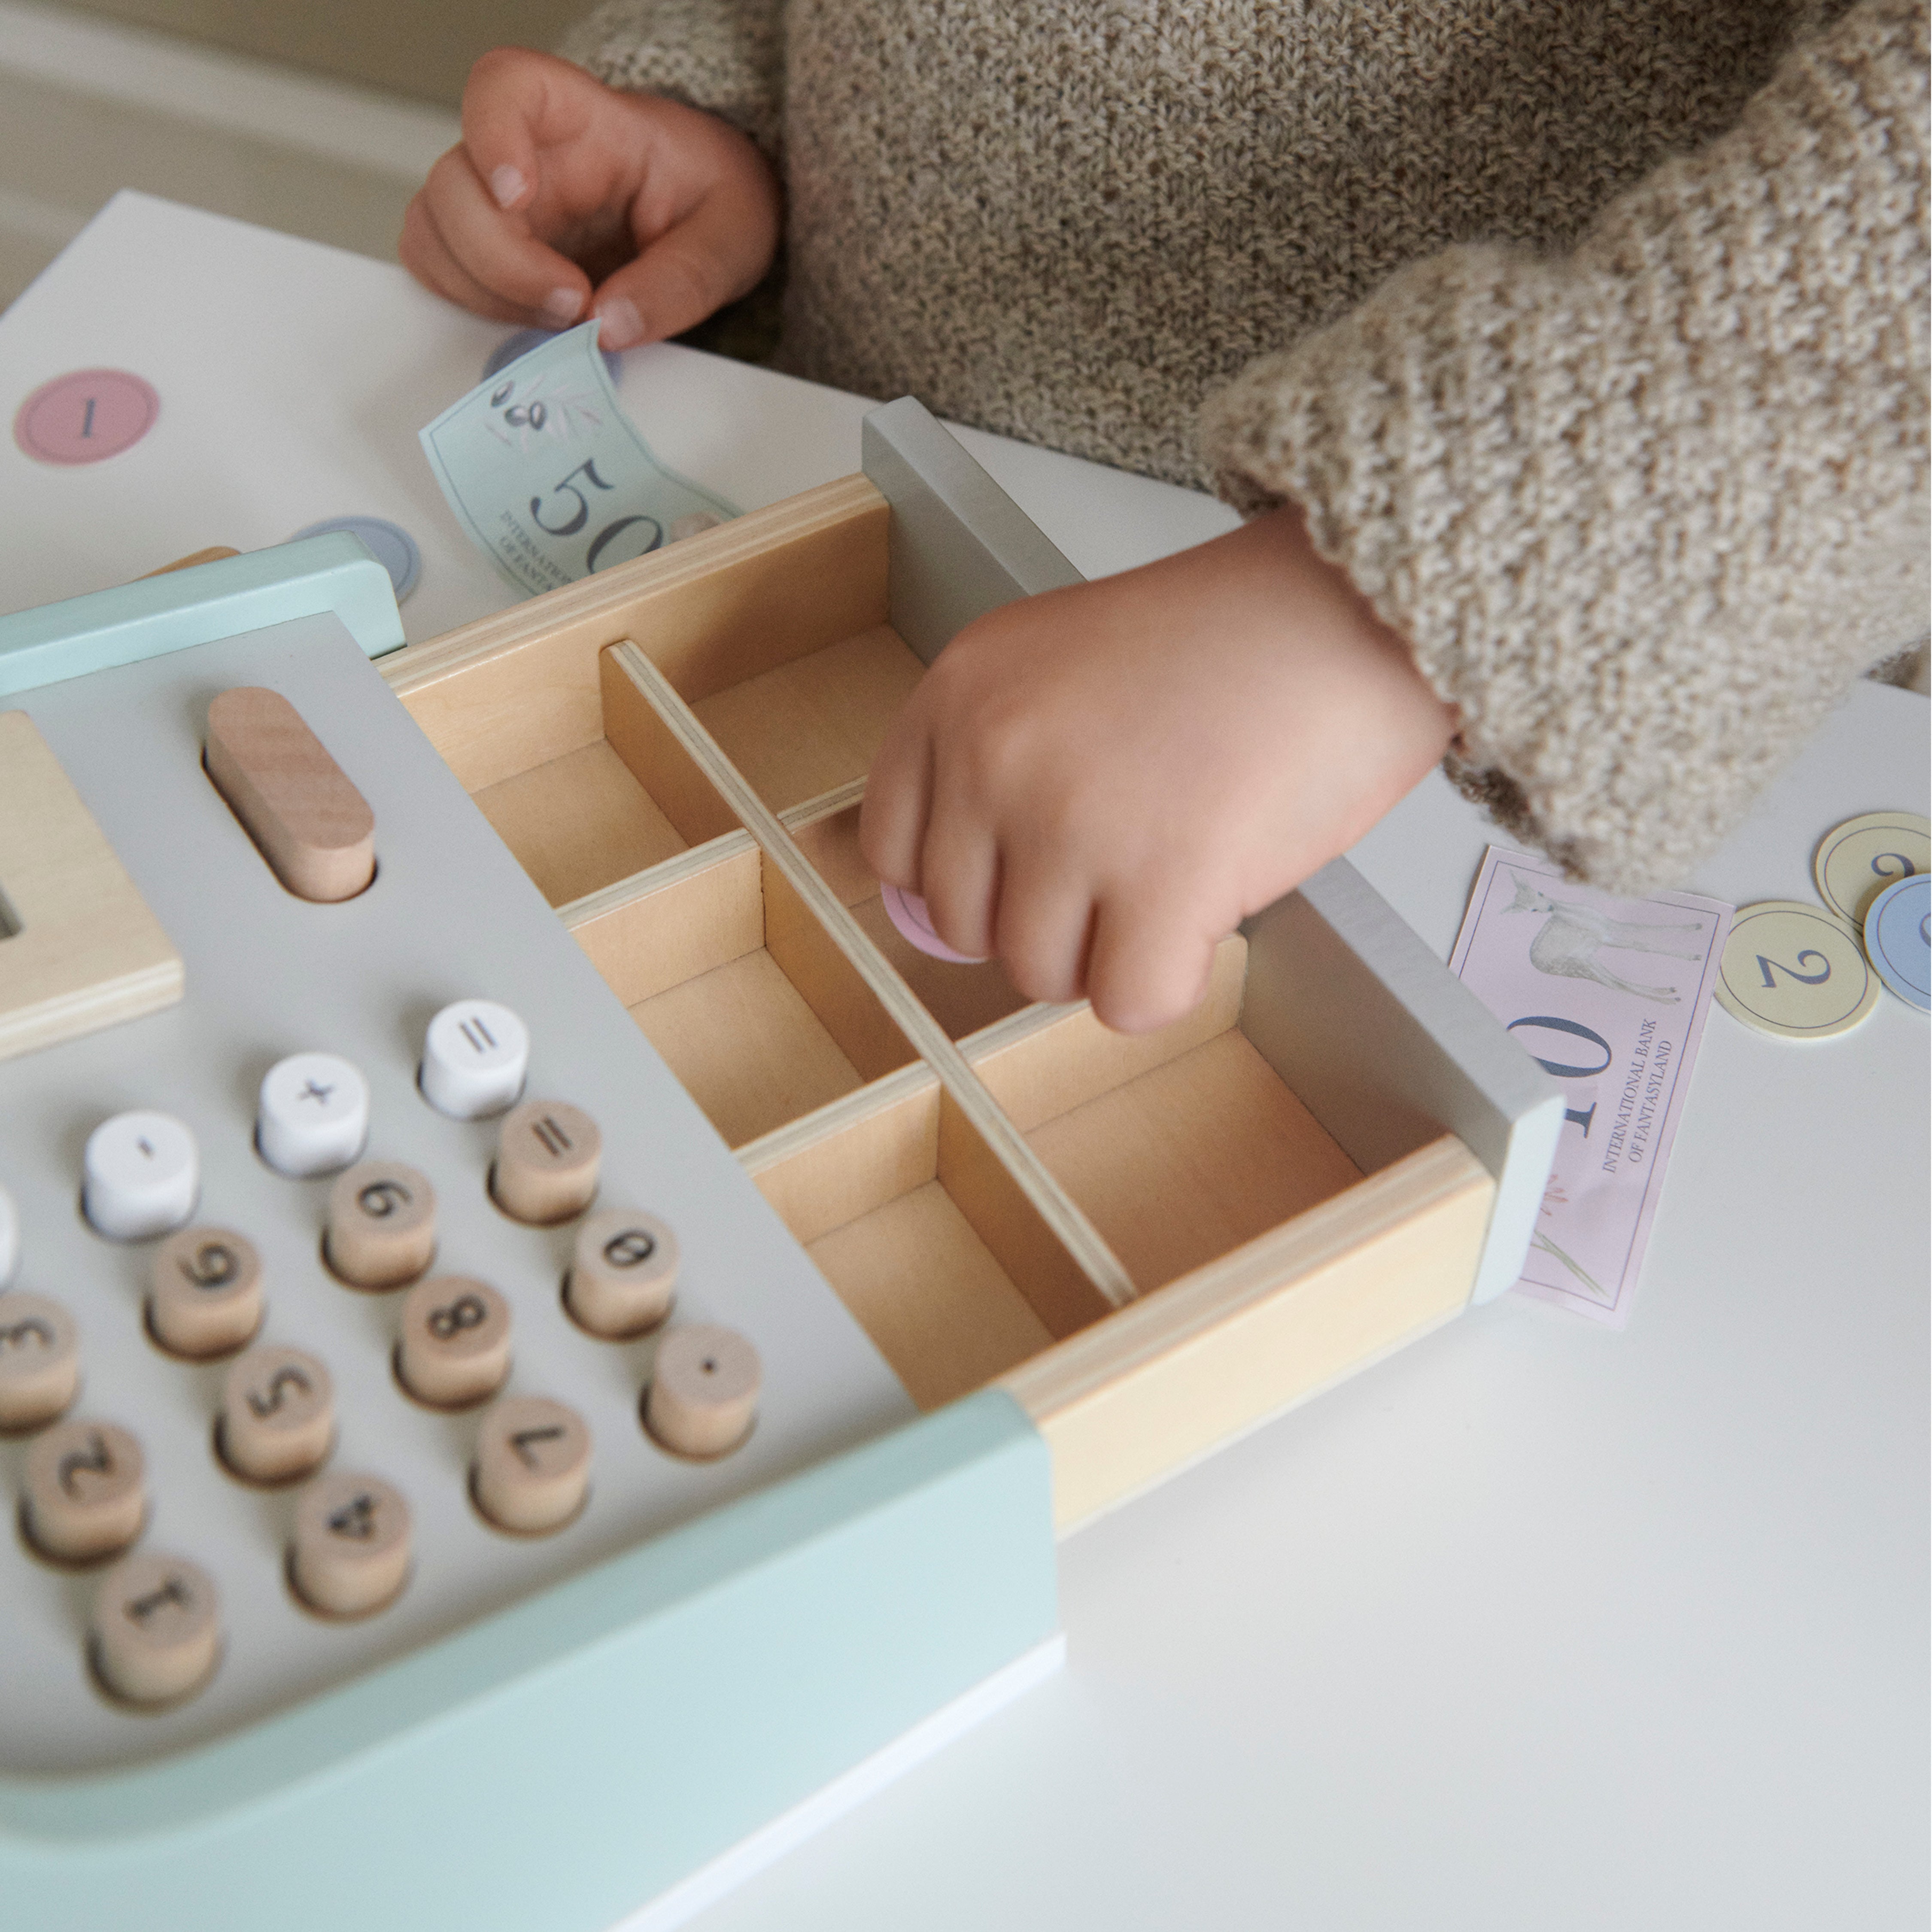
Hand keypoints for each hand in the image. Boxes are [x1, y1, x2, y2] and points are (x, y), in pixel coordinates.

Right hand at [400, 48, 780, 349]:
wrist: (709, 220)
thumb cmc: (713, 201)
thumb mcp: (732, 234)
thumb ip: (683, 278)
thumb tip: (607, 326)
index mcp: (585, 119)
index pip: (505, 86)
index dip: (491, 132)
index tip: (516, 192)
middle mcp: (525, 156)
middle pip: (453, 184)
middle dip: (499, 260)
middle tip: (573, 303)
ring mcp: (498, 206)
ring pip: (434, 235)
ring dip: (484, 293)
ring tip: (563, 319)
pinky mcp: (492, 253)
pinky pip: (444, 274)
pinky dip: (477, 310)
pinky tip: (537, 324)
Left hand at [859, 507, 1457, 1032]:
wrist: (1355, 607)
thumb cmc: (1230, 640)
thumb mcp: (1060, 664)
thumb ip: (992, 763)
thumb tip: (961, 910)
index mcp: (960, 693)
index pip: (895, 850)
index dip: (972, 876)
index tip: (1034, 862)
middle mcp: (995, 755)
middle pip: (966, 927)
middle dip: (1047, 917)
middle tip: (1129, 859)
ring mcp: (1070, 821)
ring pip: (1041, 974)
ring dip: (1110, 951)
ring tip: (1177, 868)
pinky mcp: (1159, 882)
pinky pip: (1127, 1002)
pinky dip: (1171, 982)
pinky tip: (1207, 913)